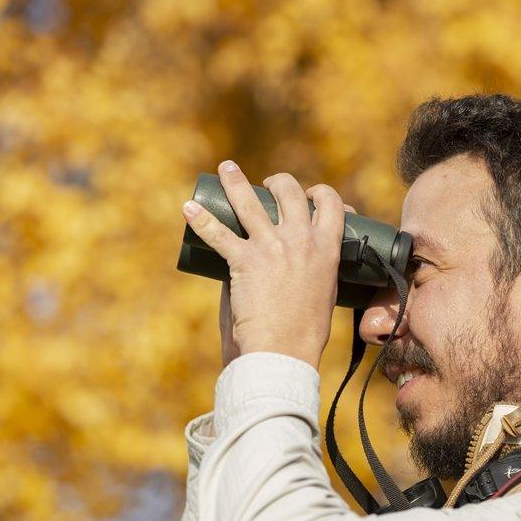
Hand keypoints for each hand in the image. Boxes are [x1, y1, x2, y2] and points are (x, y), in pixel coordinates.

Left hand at [186, 160, 350, 368]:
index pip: (331, 205)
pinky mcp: (244, 260)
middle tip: (268, 185)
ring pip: (250, 201)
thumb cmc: (305, 334)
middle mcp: (301, 240)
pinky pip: (218, 233)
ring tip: (226, 169)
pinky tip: (189, 209)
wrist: (285, 351)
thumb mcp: (322, 297)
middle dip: (278, 182)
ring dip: (236, 181)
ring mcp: (272, 247)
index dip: (320, 193)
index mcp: (327, 250)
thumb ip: (310, 274)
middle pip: (290, 192)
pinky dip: (201, 220)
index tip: (311, 194)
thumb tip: (286, 265)